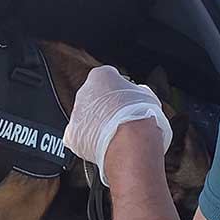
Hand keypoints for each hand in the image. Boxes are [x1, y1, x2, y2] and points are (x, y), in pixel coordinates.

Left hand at [63, 66, 171, 185]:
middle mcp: (84, 91)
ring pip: (86, 117)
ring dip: (97, 124)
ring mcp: (77, 113)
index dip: (119, 90)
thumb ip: (138, 91)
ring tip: (114, 134)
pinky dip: (88, 141)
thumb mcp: (147, 94)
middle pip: (94, 98)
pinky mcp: (72, 134)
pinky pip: (79, 136)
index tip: (126, 100)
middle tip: (120, 118)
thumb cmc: (141, 116)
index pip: (108, 78)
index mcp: (101, 75)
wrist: (131, 141)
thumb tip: (140, 95)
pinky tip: (103, 144)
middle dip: (105, 107)